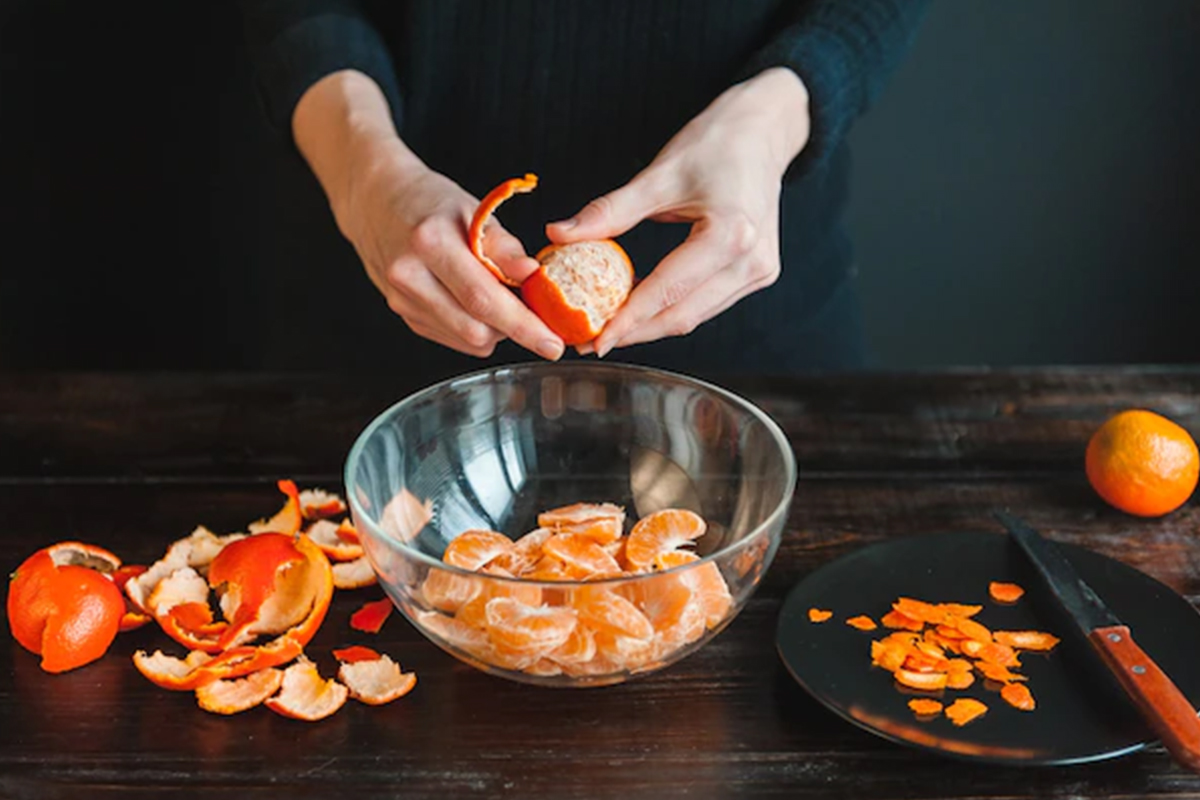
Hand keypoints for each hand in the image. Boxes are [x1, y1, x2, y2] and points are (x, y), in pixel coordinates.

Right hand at [339, 148, 564, 358]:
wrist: (377, 201)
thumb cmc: (430, 202)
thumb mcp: (473, 210)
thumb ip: (504, 248)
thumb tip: (533, 276)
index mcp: (430, 243)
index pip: (484, 299)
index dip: (523, 326)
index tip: (552, 343)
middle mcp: (410, 276)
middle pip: (474, 329)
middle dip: (513, 330)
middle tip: (534, 314)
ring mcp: (401, 300)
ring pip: (466, 339)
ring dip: (494, 329)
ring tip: (501, 298)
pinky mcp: (403, 314)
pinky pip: (452, 337)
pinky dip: (474, 327)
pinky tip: (476, 304)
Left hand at [546, 67, 811, 356]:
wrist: (764, 130)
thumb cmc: (716, 143)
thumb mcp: (658, 175)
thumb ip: (610, 212)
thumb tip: (559, 234)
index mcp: (731, 234)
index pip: (668, 291)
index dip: (628, 321)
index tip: (594, 340)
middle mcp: (752, 261)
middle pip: (683, 315)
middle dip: (635, 332)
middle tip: (591, 340)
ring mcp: (760, 271)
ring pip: (696, 314)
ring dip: (652, 324)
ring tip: (609, 324)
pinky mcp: (758, 273)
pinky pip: (708, 302)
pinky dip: (673, 307)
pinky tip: (641, 303)